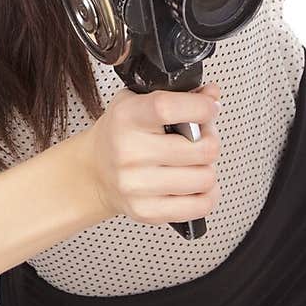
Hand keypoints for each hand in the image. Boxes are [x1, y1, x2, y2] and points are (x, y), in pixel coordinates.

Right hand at [80, 83, 221, 226]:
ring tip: (193, 163)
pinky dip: (206, 195)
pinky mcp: (146, 210)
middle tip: (200, 138)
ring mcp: (137, 184)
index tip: (209, 107)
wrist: (93, 172)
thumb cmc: (120, 135)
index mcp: (127, 117)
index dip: (201, 107)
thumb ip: (178, 95)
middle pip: (201, 149)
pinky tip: (193, 185)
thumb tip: (211, 94)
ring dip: (207, 169)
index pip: (168, 108)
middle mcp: (129, 152)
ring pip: (205, 178)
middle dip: (210, 140)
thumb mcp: (139, 102)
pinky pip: (199, 206)